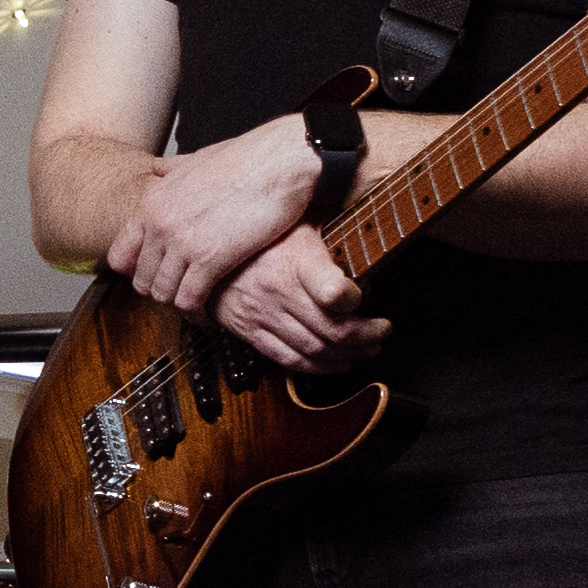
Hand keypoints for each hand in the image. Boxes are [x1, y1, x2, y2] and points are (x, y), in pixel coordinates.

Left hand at [107, 115, 319, 312]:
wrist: (280, 160)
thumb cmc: (248, 157)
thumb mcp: (198, 158)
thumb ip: (172, 169)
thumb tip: (160, 168)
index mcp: (153, 201)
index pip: (120, 255)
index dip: (138, 270)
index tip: (158, 273)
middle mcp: (159, 223)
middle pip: (142, 280)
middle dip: (162, 289)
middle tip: (183, 289)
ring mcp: (182, 243)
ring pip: (163, 294)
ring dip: (181, 301)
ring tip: (199, 300)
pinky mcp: (210, 259)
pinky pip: (189, 299)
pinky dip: (200, 309)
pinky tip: (213, 305)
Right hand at [213, 224, 389, 374]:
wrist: (205, 247)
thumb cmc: (258, 231)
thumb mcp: (298, 219)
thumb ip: (331, 230)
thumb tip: (367, 225)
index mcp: (295, 260)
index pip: (333, 292)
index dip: (357, 301)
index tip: (368, 297)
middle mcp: (279, 291)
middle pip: (331, 330)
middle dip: (365, 336)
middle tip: (382, 332)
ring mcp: (263, 315)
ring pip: (314, 350)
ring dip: (347, 356)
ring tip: (367, 349)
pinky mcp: (249, 331)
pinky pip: (287, 360)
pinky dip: (316, 368)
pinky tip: (336, 363)